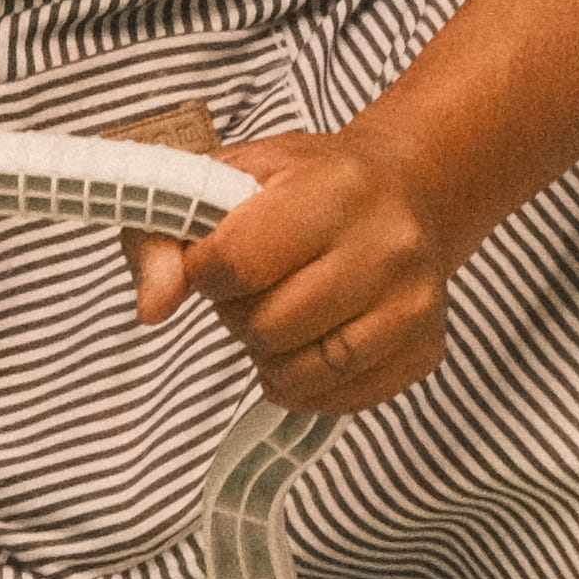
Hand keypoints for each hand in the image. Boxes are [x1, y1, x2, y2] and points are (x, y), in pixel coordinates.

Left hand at [131, 128, 464, 417]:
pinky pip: (340, 400)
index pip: (238, 261)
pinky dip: (308, 386)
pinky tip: (311, 343)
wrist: (405, 189)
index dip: (205, 273)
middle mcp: (389, 244)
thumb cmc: (306, 183)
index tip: (213, 262)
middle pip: (270, 327)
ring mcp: (416, 301)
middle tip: (255, 288)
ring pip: (304, 373)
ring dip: (271, 358)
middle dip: (241, 316)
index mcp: (336, 188)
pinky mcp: (426, 349)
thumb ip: (167, 236)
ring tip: (281, 316)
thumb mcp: (226, 178)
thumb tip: (152, 309)